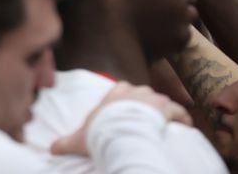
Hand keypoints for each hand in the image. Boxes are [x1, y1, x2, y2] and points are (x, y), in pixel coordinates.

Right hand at [51, 82, 191, 155]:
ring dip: (165, 112)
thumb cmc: (101, 132)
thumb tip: (51, 148)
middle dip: (145, 104)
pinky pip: (178, 112)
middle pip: (143, 93)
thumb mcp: (78, 138)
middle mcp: (135, 90)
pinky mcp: (167, 107)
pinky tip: (186, 126)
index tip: (126, 107)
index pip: (121, 88)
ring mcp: (153, 97)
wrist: (122, 132)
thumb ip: (65, 142)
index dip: (125, 98)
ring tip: (166, 126)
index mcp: (115, 92)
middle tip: (146, 119)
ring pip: (162, 101)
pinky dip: (182, 119)